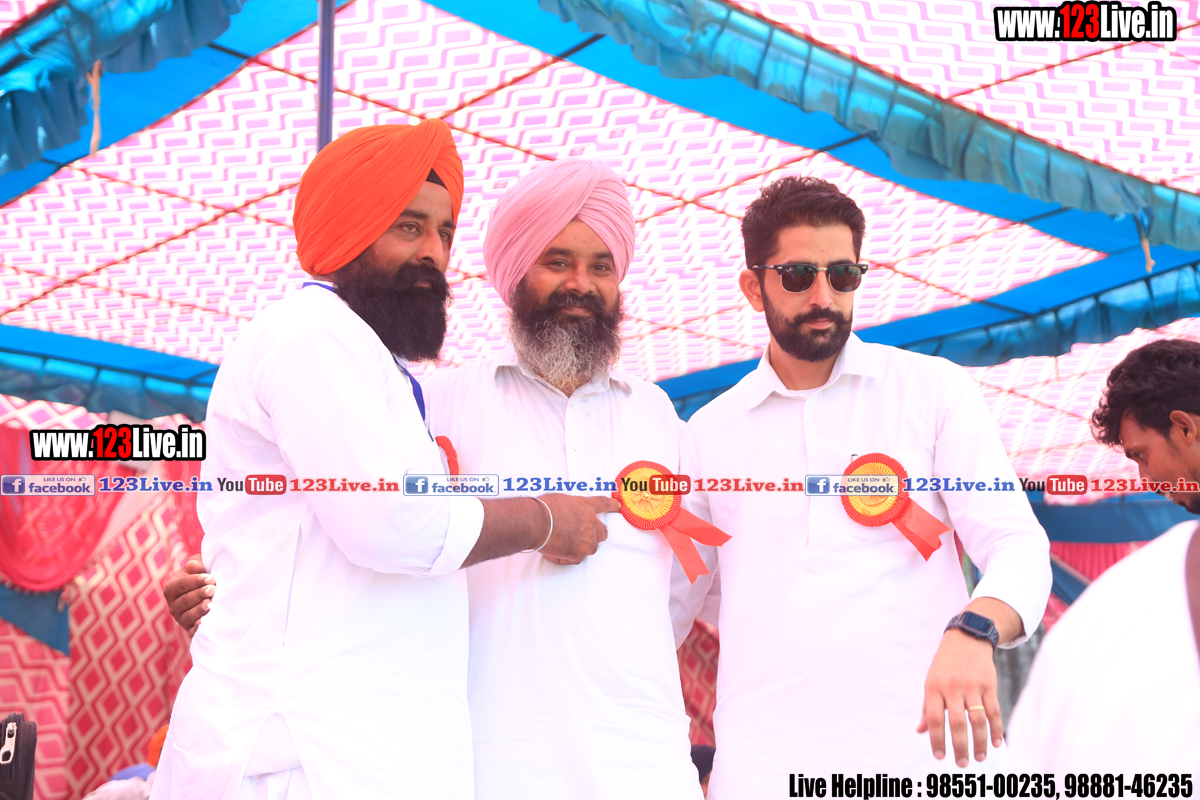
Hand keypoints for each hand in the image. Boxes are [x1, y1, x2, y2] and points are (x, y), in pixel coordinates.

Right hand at [164, 554, 213, 636]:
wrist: (215, 591)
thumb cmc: (205, 576)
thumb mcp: (201, 566)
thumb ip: (197, 564)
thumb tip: (192, 565)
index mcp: (172, 588)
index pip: (180, 585)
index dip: (195, 581)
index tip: (210, 578)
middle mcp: (173, 605)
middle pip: (184, 601)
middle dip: (199, 594)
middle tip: (213, 589)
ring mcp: (181, 618)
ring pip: (188, 616)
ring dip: (199, 610)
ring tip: (210, 604)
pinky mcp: (190, 629)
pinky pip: (191, 631)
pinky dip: (197, 628)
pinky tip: (203, 623)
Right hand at [535, 494, 618, 564]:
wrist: (536, 522)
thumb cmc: (543, 509)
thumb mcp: (560, 500)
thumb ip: (570, 508)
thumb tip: (566, 513)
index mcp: (585, 506)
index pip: (603, 504)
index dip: (612, 506)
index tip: (618, 507)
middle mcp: (590, 522)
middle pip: (602, 532)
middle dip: (595, 535)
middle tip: (582, 536)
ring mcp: (586, 539)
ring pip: (591, 548)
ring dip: (581, 548)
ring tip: (563, 545)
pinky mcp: (578, 553)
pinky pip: (576, 559)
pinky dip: (565, 558)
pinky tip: (554, 552)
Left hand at [917, 629, 1002, 767]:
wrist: (966, 638)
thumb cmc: (945, 666)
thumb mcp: (931, 682)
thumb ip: (927, 708)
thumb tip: (920, 731)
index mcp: (934, 688)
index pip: (934, 719)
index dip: (936, 739)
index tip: (939, 756)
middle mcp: (952, 688)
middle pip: (957, 723)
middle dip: (959, 746)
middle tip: (961, 764)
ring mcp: (972, 686)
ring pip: (977, 720)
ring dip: (979, 742)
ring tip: (979, 757)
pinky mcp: (989, 685)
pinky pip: (994, 711)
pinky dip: (996, 728)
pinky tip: (996, 743)